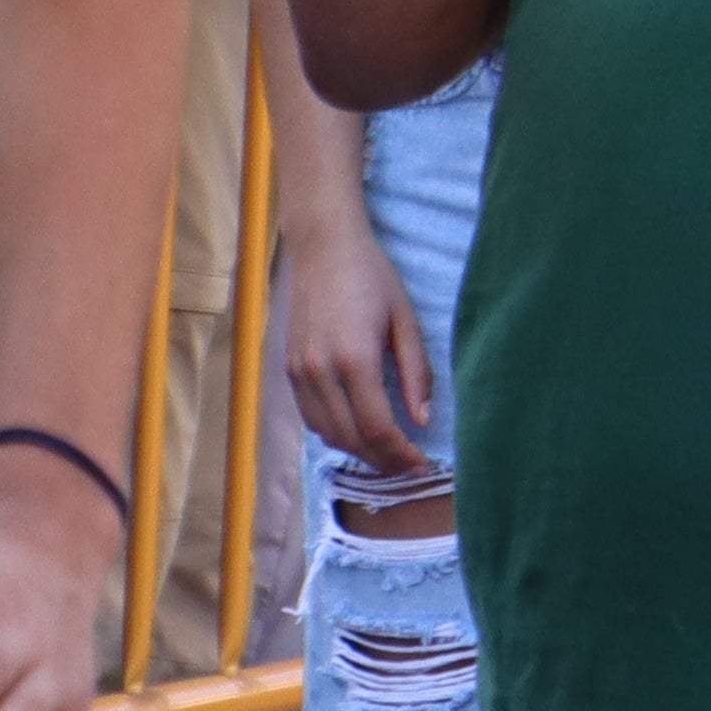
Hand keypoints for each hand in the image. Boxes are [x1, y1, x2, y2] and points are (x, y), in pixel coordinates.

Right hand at [275, 206, 435, 471]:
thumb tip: (422, 421)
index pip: (377, 428)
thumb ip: (415, 374)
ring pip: (327, 434)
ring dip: (357, 451)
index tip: (421, 464)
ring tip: (386, 452)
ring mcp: (299, 372)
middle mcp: (320, 371)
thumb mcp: (405, 320)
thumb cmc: (372, 277)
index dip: (400, 454)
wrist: (324, 246)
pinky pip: (310, 417)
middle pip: (351, 438)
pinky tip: (356, 429)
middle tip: (407, 465)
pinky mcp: (288, 369)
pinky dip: (334, 433)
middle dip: (382, 460)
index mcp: (354, 358)